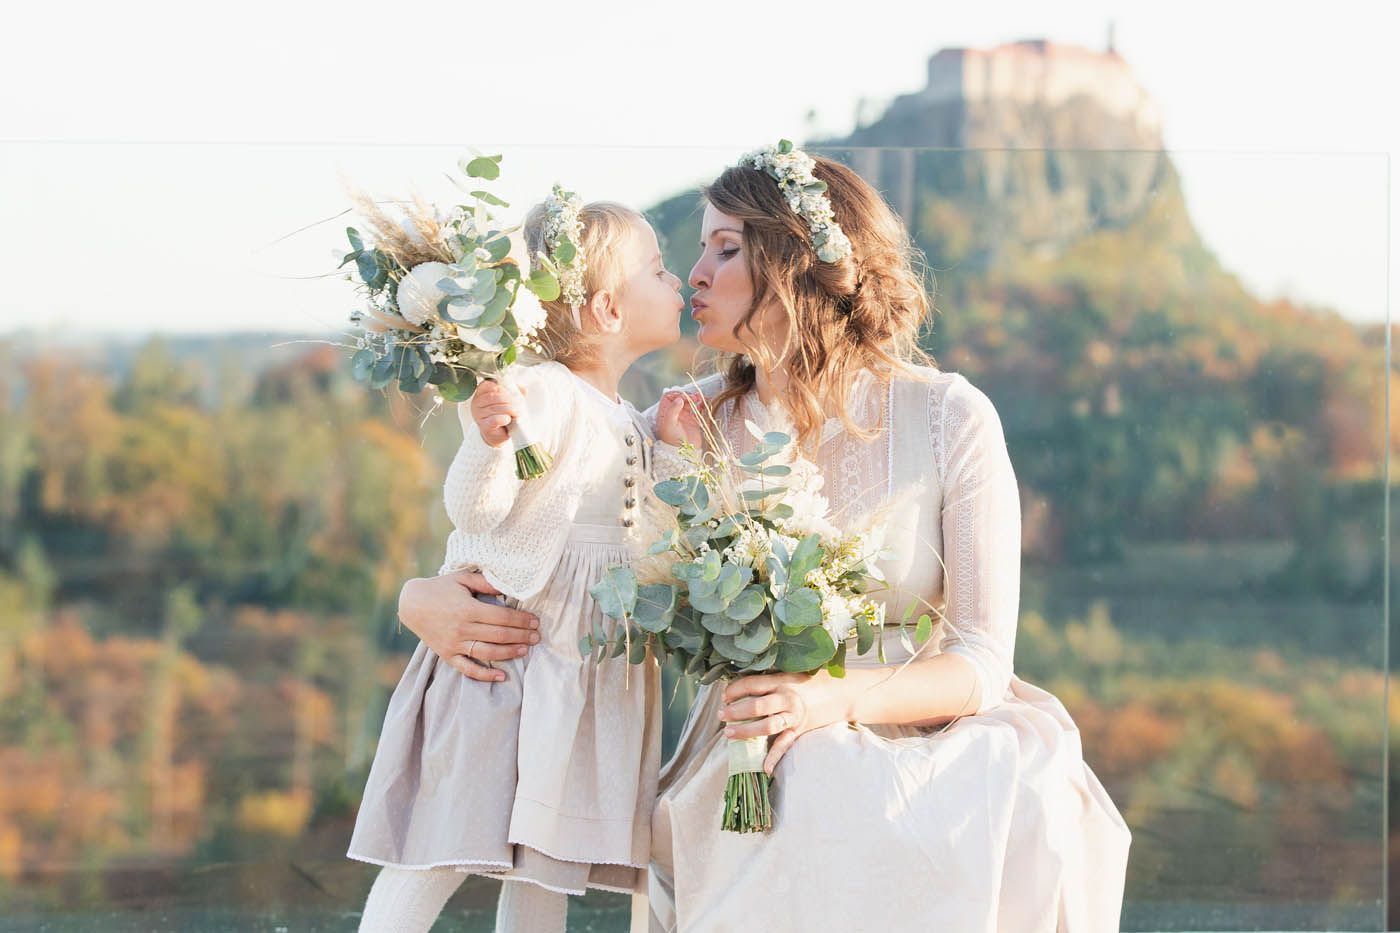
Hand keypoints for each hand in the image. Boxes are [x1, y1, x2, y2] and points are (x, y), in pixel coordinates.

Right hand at [397, 570, 540, 681]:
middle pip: (499, 635)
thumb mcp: (462, 578)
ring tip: (525, 650)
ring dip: (510, 653)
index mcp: (468, 609)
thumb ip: (486, 582)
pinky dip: (485, 675)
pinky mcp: (447, 655)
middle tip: (537, 637)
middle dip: (521, 636)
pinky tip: (501, 676)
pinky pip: (468, 669)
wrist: (411, 604)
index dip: (521, 620)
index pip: (502, 617)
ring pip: (488, 652)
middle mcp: (462, 628)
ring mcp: (454, 644)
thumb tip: (509, 587)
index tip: (535, 621)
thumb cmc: (440, 588)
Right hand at [470, 379, 525, 447]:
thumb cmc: (503, 414)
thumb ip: (515, 392)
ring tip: (516, 414)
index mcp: (481, 393)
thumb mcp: (510, 400)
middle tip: (518, 406)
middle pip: (494, 396)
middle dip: (510, 400)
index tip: (510, 394)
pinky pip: (495, 419)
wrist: (500, 434)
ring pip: (496, 408)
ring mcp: (478, 414)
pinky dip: (504, 419)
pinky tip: (508, 420)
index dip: (502, 388)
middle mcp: (477, 403)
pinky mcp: (483, 426)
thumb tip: (523, 389)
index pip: (488, 384)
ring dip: (510, 410)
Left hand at [655, 390, 707, 449]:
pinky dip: (702, 405)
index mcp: (665, 412)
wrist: (682, 453)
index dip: (676, 394)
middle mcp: (674, 413)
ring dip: (696, 398)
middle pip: (681, 398)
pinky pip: (699, 410)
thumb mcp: (668, 425)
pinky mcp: (694, 421)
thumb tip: (679, 399)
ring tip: (701, 398)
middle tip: (694, 398)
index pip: (669, 397)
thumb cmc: (671, 439)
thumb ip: (672, 411)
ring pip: (690, 403)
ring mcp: (685, 417)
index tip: (683, 398)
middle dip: (687, 396)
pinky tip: (706, 403)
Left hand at [718, 671, 851, 774]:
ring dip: (745, 731)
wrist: (844, 692)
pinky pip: (785, 744)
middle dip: (735, 711)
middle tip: (721, 715)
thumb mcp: (792, 673)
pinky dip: (774, 757)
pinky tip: (764, 768)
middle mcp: (787, 698)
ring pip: (766, 726)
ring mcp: (794, 715)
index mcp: (782, 681)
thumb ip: (772, 679)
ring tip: (729, 733)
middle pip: (756, 706)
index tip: (724, 695)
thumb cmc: (815, 679)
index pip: (752, 684)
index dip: (735, 690)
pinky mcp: (800, 729)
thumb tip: (745, 684)